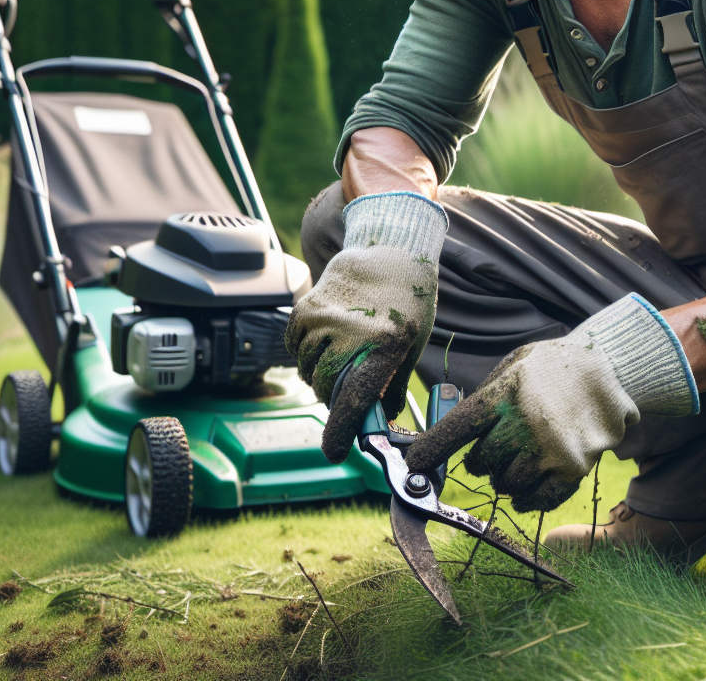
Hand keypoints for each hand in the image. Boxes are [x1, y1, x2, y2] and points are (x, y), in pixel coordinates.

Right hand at [287, 192, 446, 461]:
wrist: (390, 253)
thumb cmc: (407, 303)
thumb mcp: (411, 345)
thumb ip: (393, 385)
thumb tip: (382, 421)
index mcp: (383, 346)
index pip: (354, 400)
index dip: (341, 432)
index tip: (334, 452)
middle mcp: (350, 333)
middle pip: (325, 386)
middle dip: (332, 396)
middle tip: (344, 390)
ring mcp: (324, 318)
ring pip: (307, 367)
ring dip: (318, 373)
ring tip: (338, 357)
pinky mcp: (307, 307)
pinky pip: (294, 346)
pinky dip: (304, 352)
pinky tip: (324, 341)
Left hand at [404, 294, 697, 511]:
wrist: (610, 368)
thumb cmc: (552, 366)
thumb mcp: (514, 365)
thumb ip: (485, 396)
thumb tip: (449, 431)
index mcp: (506, 393)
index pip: (457, 429)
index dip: (431, 450)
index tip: (413, 464)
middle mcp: (526, 424)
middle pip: (482, 463)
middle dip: (481, 461)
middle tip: (492, 450)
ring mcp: (551, 450)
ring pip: (507, 484)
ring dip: (506, 478)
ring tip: (518, 459)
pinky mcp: (574, 469)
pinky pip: (538, 500)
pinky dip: (526, 499)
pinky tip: (525, 489)